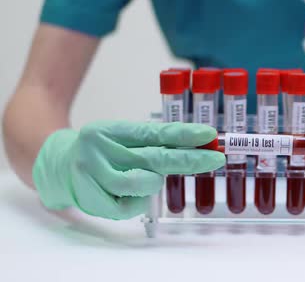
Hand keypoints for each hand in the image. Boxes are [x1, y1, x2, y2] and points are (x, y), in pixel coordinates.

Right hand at [33, 121, 224, 218]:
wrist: (56, 165)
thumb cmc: (101, 151)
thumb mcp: (122, 138)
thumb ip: (152, 143)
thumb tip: (196, 147)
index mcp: (111, 130)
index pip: (154, 132)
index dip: (183, 135)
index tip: (209, 136)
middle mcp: (101, 150)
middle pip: (154, 157)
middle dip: (189, 159)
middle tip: (215, 159)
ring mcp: (93, 175)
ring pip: (141, 183)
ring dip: (154, 183)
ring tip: (147, 178)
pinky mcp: (91, 199)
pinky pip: (129, 207)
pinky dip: (137, 202)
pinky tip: (128, 194)